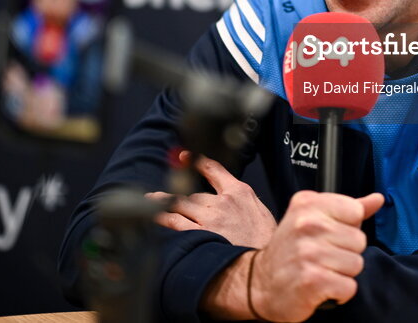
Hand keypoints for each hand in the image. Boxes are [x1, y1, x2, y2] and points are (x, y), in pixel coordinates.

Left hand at [145, 152, 275, 248]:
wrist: (266, 262)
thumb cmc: (267, 241)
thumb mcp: (262, 212)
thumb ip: (246, 202)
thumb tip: (236, 200)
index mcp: (240, 192)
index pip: (215, 169)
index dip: (197, 161)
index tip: (185, 156)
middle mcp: (223, 201)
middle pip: (195, 193)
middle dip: (182, 196)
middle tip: (167, 196)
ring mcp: (211, 218)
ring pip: (182, 204)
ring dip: (164, 201)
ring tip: (151, 199)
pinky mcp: (201, 234)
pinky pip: (176, 222)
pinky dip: (163, 216)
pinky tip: (153, 215)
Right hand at [247, 190, 383, 321]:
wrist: (262, 283)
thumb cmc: (291, 250)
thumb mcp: (315, 219)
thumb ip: (349, 209)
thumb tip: (377, 199)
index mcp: (308, 204)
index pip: (355, 211)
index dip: (348, 227)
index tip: (330, 235)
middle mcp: (306, 224)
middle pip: (359, 240)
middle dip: (347, 253)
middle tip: (323, 257)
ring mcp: (308, 253)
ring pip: (356, 265)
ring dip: (343, 274)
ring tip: (322, 271)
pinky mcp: (312, 280)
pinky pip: (349, 287)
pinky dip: (339, 293)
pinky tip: (322, 287)